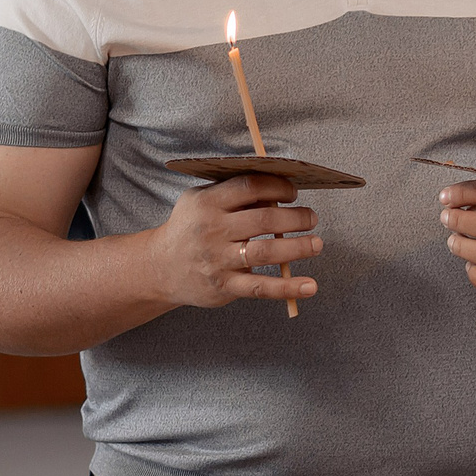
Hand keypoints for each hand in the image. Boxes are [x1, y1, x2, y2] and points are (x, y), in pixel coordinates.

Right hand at [147, 175, 319, 307]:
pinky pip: (261, 287)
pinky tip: (310, 286)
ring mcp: (218, 260)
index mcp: (207, 203)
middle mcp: (212, 230)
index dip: (278, 187)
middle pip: (263, 219)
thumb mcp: (201, 202)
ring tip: (316, 244)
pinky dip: (288, 288)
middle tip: (312, 218)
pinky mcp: (224, 286)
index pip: (250, 187)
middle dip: (295, 217)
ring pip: (266, 252)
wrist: (159, 268)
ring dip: (298, 247)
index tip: (294, 193)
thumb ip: (235, 194)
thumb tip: (281, 190)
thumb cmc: (191, 228)